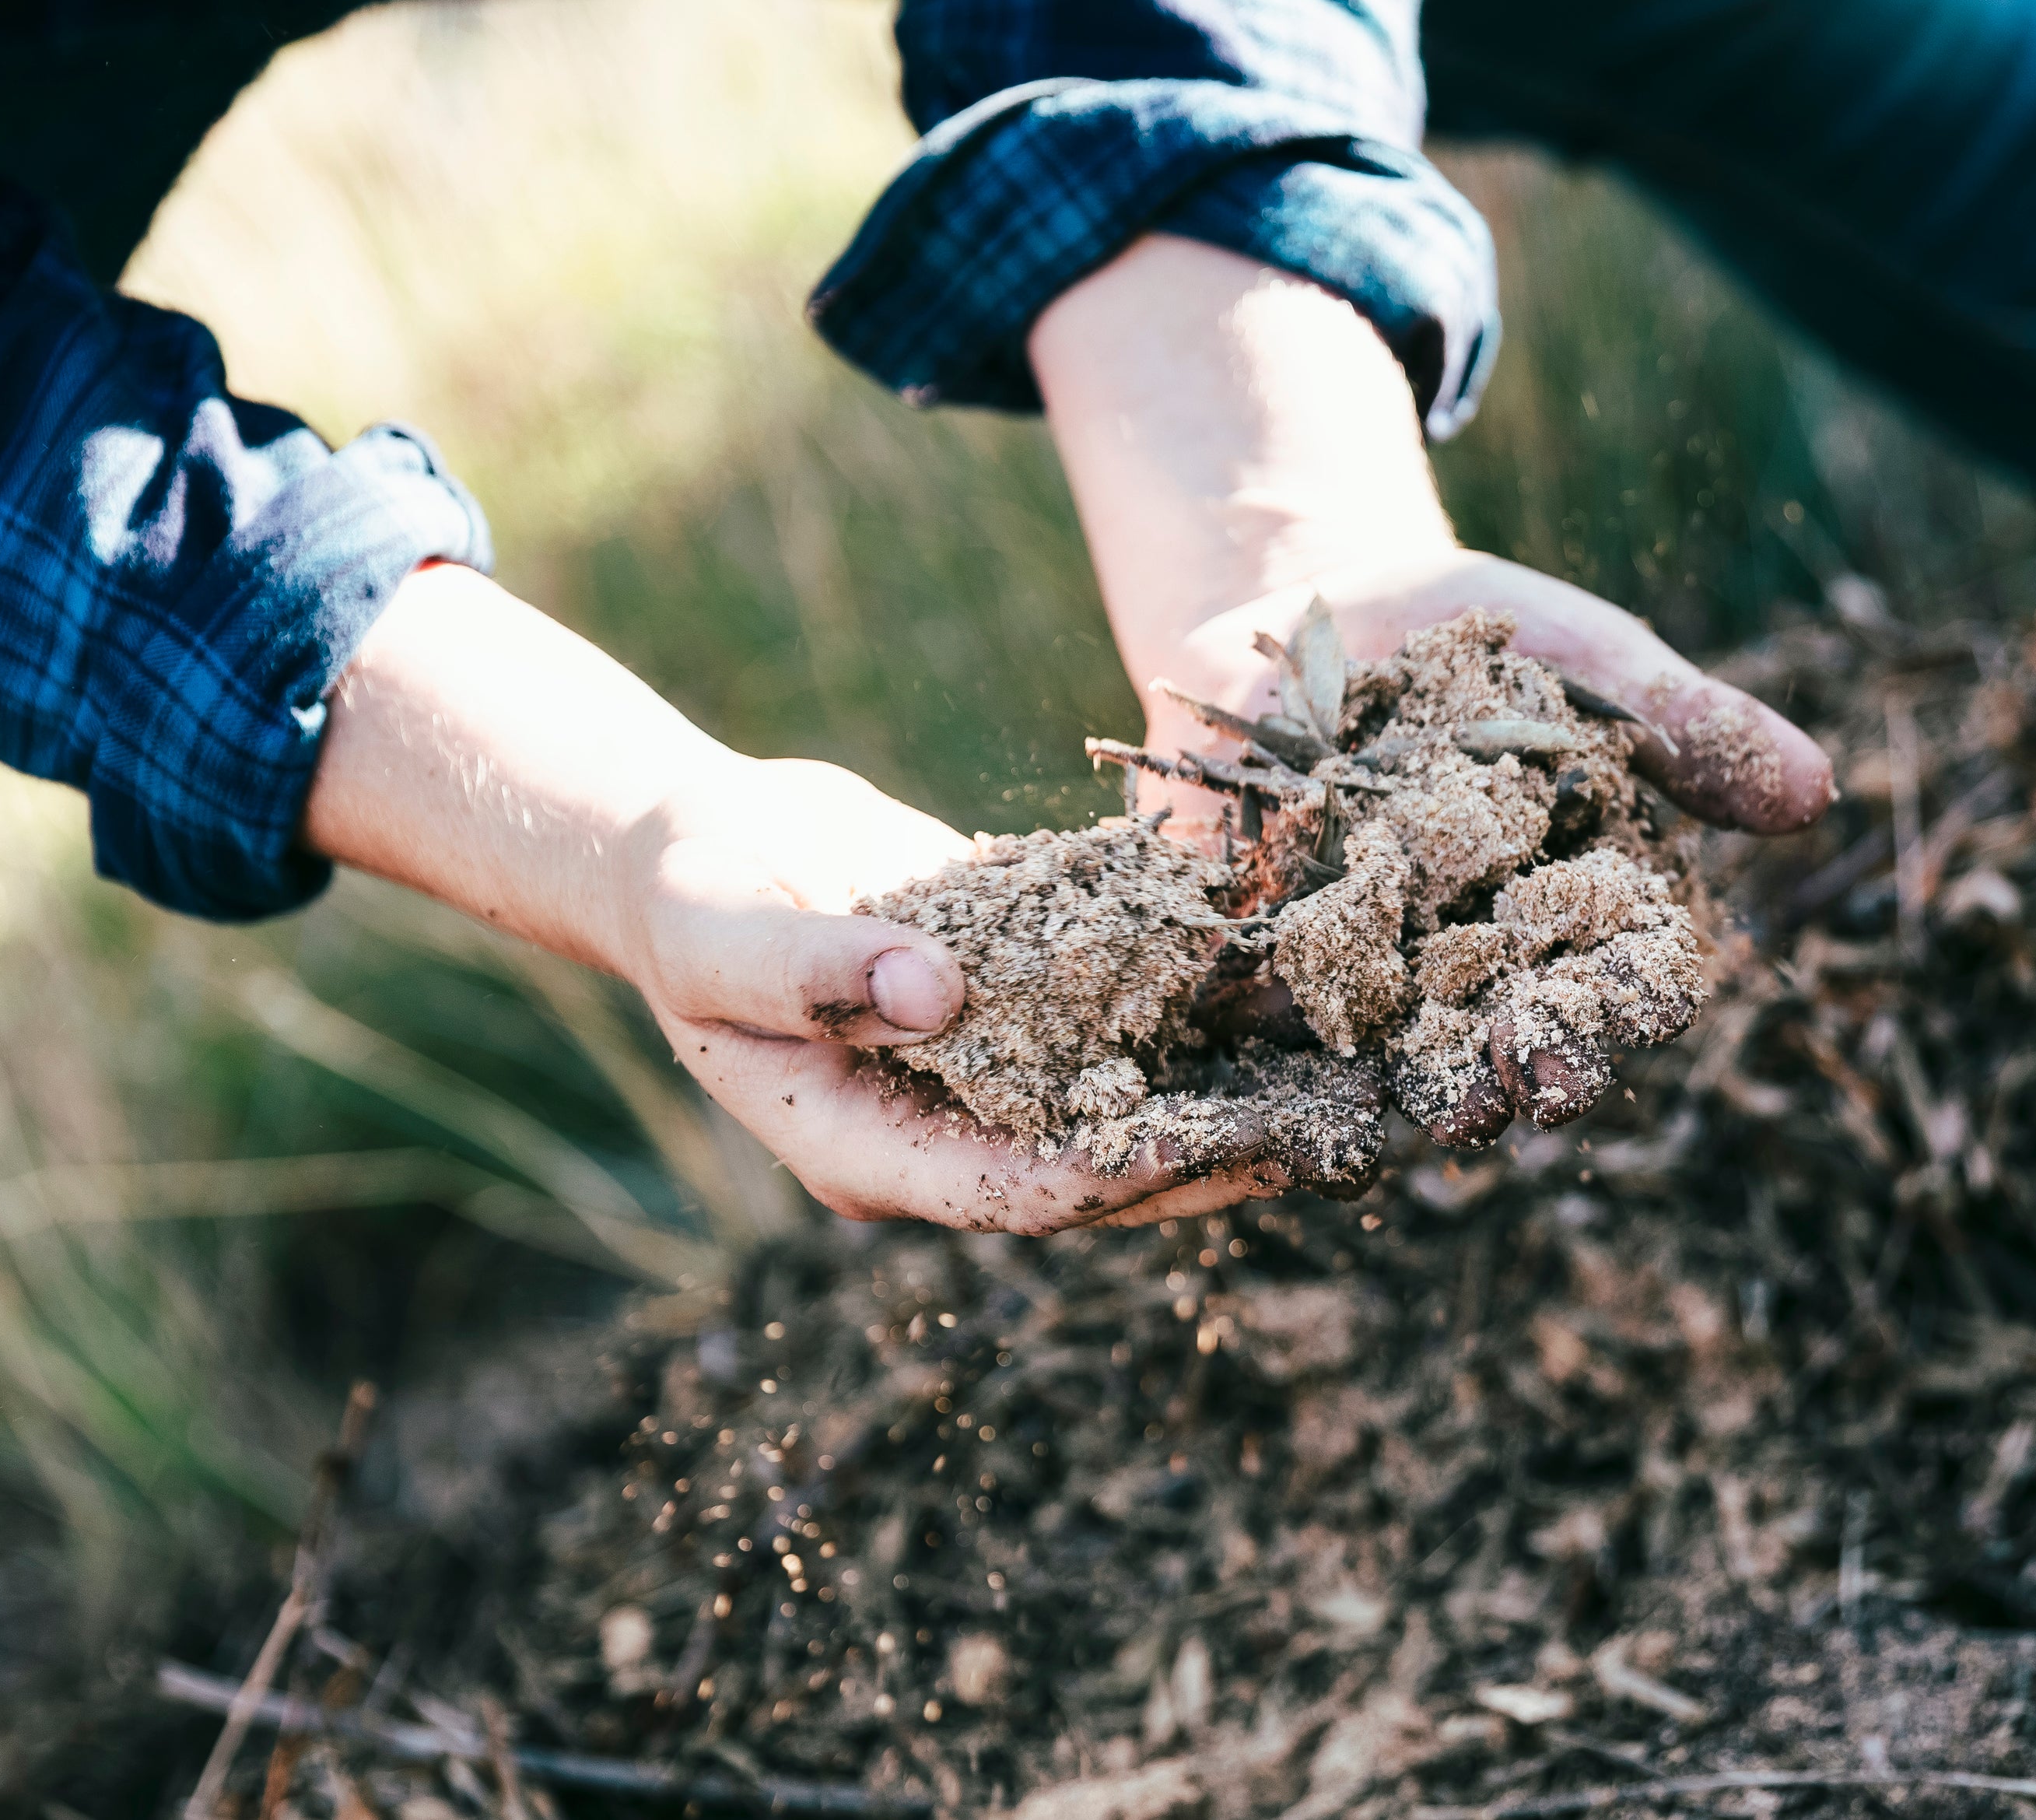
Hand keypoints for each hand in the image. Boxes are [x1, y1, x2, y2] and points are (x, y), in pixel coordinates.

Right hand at [310, 566, 1268, 1234]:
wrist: (691, 847)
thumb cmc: (687, 894)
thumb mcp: (724, 926)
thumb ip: (816, 965)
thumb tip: (936, 992)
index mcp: (865, 1152)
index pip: (1015, 1188)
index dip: (1119, 1169)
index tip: (1218, 1142)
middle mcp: (940, 1133)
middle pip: (1099, 1165)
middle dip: (1213, 1152)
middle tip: (1331, 1129)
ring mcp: (983, 1080)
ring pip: (1128, 1103)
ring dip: (1231, 1089)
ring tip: (1348, 1070)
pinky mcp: (1018, 1011)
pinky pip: (1121, 1025)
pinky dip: (1200, 1008)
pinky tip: (1293, 975)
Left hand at [1033, 239, 1832, 1185]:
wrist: (1293, 596)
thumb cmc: (1470, 630)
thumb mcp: (1584, 653)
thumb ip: (1684, 726)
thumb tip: (1814, 790)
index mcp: (1564, 921)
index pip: (1599, 999)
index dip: (1593, 1030)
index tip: (1575, 1050)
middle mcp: (1463, 977)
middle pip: (1483, 1055)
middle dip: (1478, 1083)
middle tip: (1474, 1107)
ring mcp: (1349, 983)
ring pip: (1359, 1065)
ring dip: (1351, 1102)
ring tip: (1337, 1127)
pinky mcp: (1237, 966)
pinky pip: (1231, 1029)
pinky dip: (1217, 1059)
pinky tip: (1194, 1091)